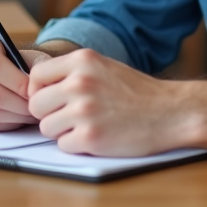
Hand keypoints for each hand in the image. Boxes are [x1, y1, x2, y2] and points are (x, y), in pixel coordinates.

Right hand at [0, 36, 50, 131]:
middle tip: (35, 107)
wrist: (16, 75)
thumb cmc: (27, 66)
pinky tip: (16, 117)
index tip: (32, 90)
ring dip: (15, 117)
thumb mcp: (37, 60)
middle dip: (19, 105)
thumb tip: (33, 92)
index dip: (15, 81)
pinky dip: (5, 125)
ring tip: (29, 112)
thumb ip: (39, 71)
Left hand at [26, 48, 188, 155]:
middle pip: (36, 104)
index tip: (48, 98)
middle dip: (49, 114)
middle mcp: (80, 82)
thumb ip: (72, 72)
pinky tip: (97, 136)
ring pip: (46, 127)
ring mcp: (84, 110)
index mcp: (83, 60)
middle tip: (69, 116)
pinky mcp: (91, 137)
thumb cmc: (137, 92)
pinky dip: (77, 145)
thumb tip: (36, 85)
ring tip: (86, 125)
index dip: (38, 90)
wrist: (170, 112)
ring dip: (62, 131)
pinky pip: (63, 145)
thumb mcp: (103, 67)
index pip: (36, 75)